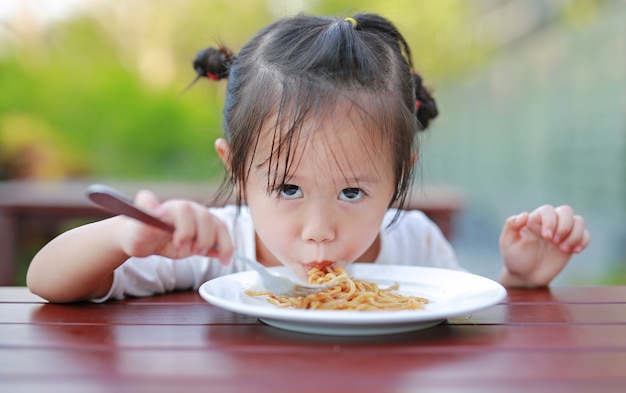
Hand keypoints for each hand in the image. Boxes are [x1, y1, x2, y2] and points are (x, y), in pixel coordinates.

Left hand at [116, 190, 233, 263]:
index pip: (186, 211)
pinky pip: (222, 239)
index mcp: (175, 208)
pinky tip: (224, 259)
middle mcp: (191, 212)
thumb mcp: (138, 224)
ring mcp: (200, 223)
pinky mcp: (205, 236)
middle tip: (187, 249)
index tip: (177, 241)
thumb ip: (145, 212)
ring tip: (211, 256)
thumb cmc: (140, 230)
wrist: (145, 239)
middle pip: (207, 219)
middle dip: (201, 237)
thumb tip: (159, 209)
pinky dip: (225, 250)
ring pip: (219, 228)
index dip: (185, 227)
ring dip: (219, 243)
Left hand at [499, 204, 589, 286]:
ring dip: (575, 234)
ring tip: (564, 249)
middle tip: (555, 242)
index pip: (547, 210)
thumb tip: (524, 215)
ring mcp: (562, 233)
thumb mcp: (507, 242)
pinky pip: (585, 235)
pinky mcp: (571, 243)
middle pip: (566, 211)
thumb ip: (511, 226)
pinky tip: (575, 251)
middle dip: (565, 226)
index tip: (546, 237)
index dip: (550, 220)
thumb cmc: (514, 257)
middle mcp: (550, 223)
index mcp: (534, 220)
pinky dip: (584, 240)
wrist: (525, 275)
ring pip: (578, 221)